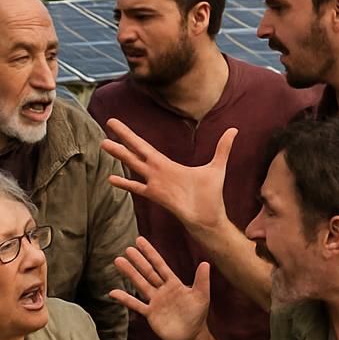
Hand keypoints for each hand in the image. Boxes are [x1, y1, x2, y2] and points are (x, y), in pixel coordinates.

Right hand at [104, 119, 235, 236]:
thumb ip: (223, 148)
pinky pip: (138, 188)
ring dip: (120, 155)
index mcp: (167, 164)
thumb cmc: (210, 195)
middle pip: (136, 150)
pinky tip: (112, 178)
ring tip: (104, 143)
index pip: (145, 146)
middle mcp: (158, 172)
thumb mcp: (217, 166)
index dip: (132, 135)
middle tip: (108, 122)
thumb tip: (234, 130)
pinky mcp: (157, 195)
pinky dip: (126, 184)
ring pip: (134, 165)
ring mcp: (155, 183)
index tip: (118, 124)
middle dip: (122, 137)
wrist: (209, 217)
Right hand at [110, 236, 213, 339]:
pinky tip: (113, 292)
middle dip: (138, 260)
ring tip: (118, 261)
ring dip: (129, 273)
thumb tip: (205, 263)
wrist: (190, 336)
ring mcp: (155, 301)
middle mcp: (162, 290)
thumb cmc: (197, 316)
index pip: (159, 264)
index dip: (150, 252)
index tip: (139, 240)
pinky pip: (135, 304)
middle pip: (147, 272)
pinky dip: (125, 299)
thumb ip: (202, 280)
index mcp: (174, 283)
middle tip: (127, 249)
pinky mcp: (150, 314)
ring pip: (140, 284)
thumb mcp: (201, 296)